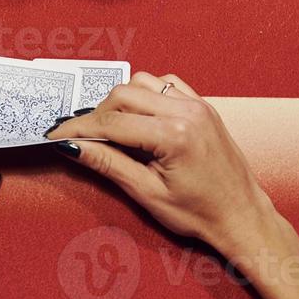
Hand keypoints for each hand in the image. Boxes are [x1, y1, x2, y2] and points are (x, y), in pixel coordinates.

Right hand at [45, 72, 282, 259]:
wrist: (241, 216)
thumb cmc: (199, 213)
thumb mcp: (147, 193)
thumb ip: (109, 164)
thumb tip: (72, 147)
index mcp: (174, 135)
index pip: (112, 122)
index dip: (79, 129)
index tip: (57, 135)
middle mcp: (187, 111)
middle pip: (124, 94)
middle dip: (98, 114)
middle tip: (84, 138)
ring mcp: (198, 104)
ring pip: (143, 82)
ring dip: (121, 101)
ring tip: (113, 130)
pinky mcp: (204, 105)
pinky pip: (166, 84)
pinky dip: (146, 94)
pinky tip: (140, 118)